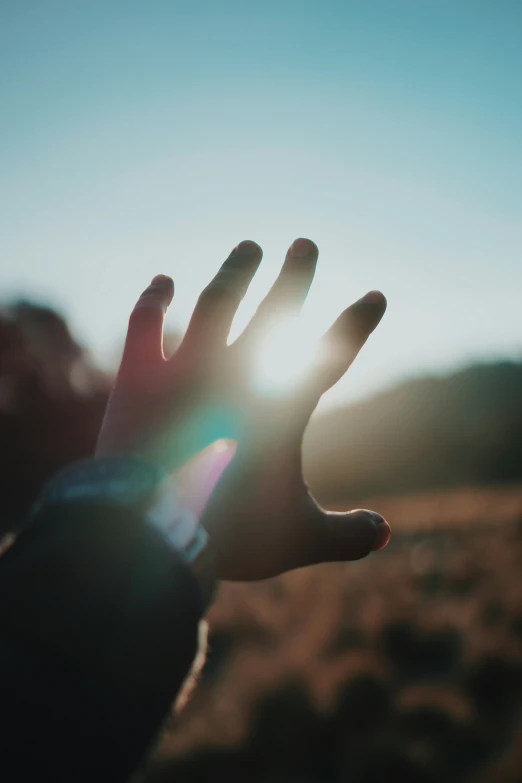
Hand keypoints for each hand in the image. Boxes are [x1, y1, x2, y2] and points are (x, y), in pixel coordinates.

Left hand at [97, 238, 389, 580]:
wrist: (147, 533)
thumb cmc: (229, 535)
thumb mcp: (298, 539)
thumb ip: (346, 536)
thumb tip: (385, 535)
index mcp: (282, 407)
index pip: (332, 353)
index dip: (357, 322)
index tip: (375, 294)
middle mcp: (237, 374)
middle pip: (275, 311)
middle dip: (294, 276)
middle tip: (305, 243)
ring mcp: (186, 371)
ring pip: (216, 303)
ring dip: (235, 272)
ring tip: (249, 247)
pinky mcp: (139, 379)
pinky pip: (146, 325)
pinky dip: (154, 300)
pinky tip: (163, 282)